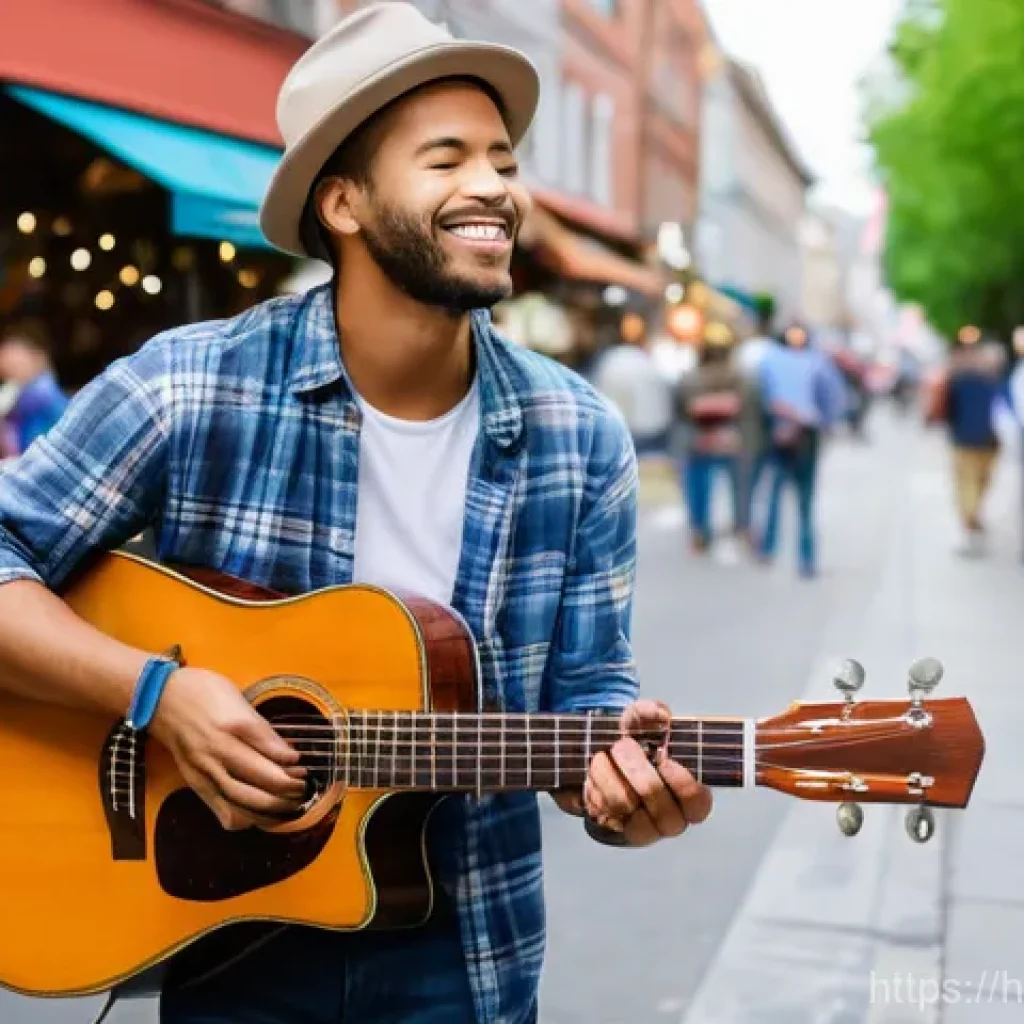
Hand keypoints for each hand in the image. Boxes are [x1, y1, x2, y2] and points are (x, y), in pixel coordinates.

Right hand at [150, 667, 306, 830]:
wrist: (160, 698)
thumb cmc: (203, 692)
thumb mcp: (238, 699)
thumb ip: (263, 730)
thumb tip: (288, 754)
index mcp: (232, 726)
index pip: (270, 754)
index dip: (292, 766)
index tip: (304, 768)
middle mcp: (217, 751)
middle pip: (259, 782)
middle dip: (287, 790)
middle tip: (302, 789)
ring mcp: (204, 771)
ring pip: (242, 802)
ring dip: (271, 809)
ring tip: (288, 806)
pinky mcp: (195, 784)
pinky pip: (222, 812)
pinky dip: (244, 819)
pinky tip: (258, 814)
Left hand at [582, 700, 711, 846]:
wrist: (596, 761)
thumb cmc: (631, 743)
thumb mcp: (640, 721)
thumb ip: (652, 711)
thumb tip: (663, 714)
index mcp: (688, 795)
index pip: (697, 802)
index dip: (682, 782)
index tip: (663, 756)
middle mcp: (671, 818)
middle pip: (661, 808)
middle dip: (637, 769)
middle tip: (621, 746)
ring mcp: (644, 829)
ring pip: (628, 807)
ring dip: (608, 775)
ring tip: (600, 757)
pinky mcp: (616, 832)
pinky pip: (605, 815)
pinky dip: (595, 790)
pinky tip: (593, 777)